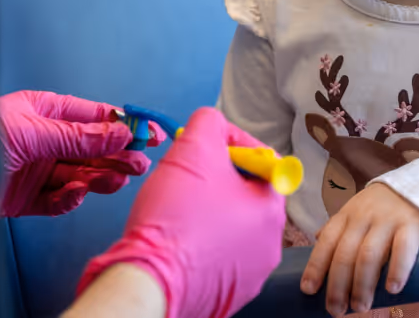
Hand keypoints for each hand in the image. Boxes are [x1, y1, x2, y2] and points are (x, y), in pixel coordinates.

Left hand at [0, 90, 164, 217]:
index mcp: (43, 110)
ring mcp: (34, 169)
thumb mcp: (31, 132)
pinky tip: (75, 194)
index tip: (148, 132)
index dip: (121, 124)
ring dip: (100, 177)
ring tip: (117, 180)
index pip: (92, 116)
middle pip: (90, 147)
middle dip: (116, 154)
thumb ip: (77, 136)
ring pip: (79, 173)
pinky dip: (70, 199)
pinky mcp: (25, 199)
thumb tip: (118, 132)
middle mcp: (42, 138)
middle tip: (139, 163)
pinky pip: (57, 199)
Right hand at [77, 107, 286, 317]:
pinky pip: (217, 255)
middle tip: (188, 174)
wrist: (147, 282)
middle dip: (218, 177)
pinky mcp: (226, 296)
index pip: (264, 161)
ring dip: (209, 208)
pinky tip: (178, 237)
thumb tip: (215, 125)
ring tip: (179, 207)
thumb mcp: (193, 146)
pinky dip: (200, 241)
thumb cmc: (174, 216)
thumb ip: (210, 122)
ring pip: (231, 225)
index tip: (205, 147)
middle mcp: (269, 246)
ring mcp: (249, 275)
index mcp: (271, 211)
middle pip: (247, 193)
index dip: (233, 145)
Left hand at [301, 182, 418, 316]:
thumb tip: (316, 242)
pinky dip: (397, 270)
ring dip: (362, 284)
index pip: (327, 241)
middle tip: (335, 310)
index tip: (308, 290)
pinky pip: (403, 249)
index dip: (316, 265)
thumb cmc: (381, 208)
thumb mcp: (356, 213)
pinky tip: (392, 289)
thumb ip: (340, 228)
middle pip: (345, 252)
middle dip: (338, 284)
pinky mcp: (412, 225)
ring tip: (360, 307)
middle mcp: (363, 216)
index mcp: (346, 215)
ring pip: (369, 254)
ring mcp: (388, 220)